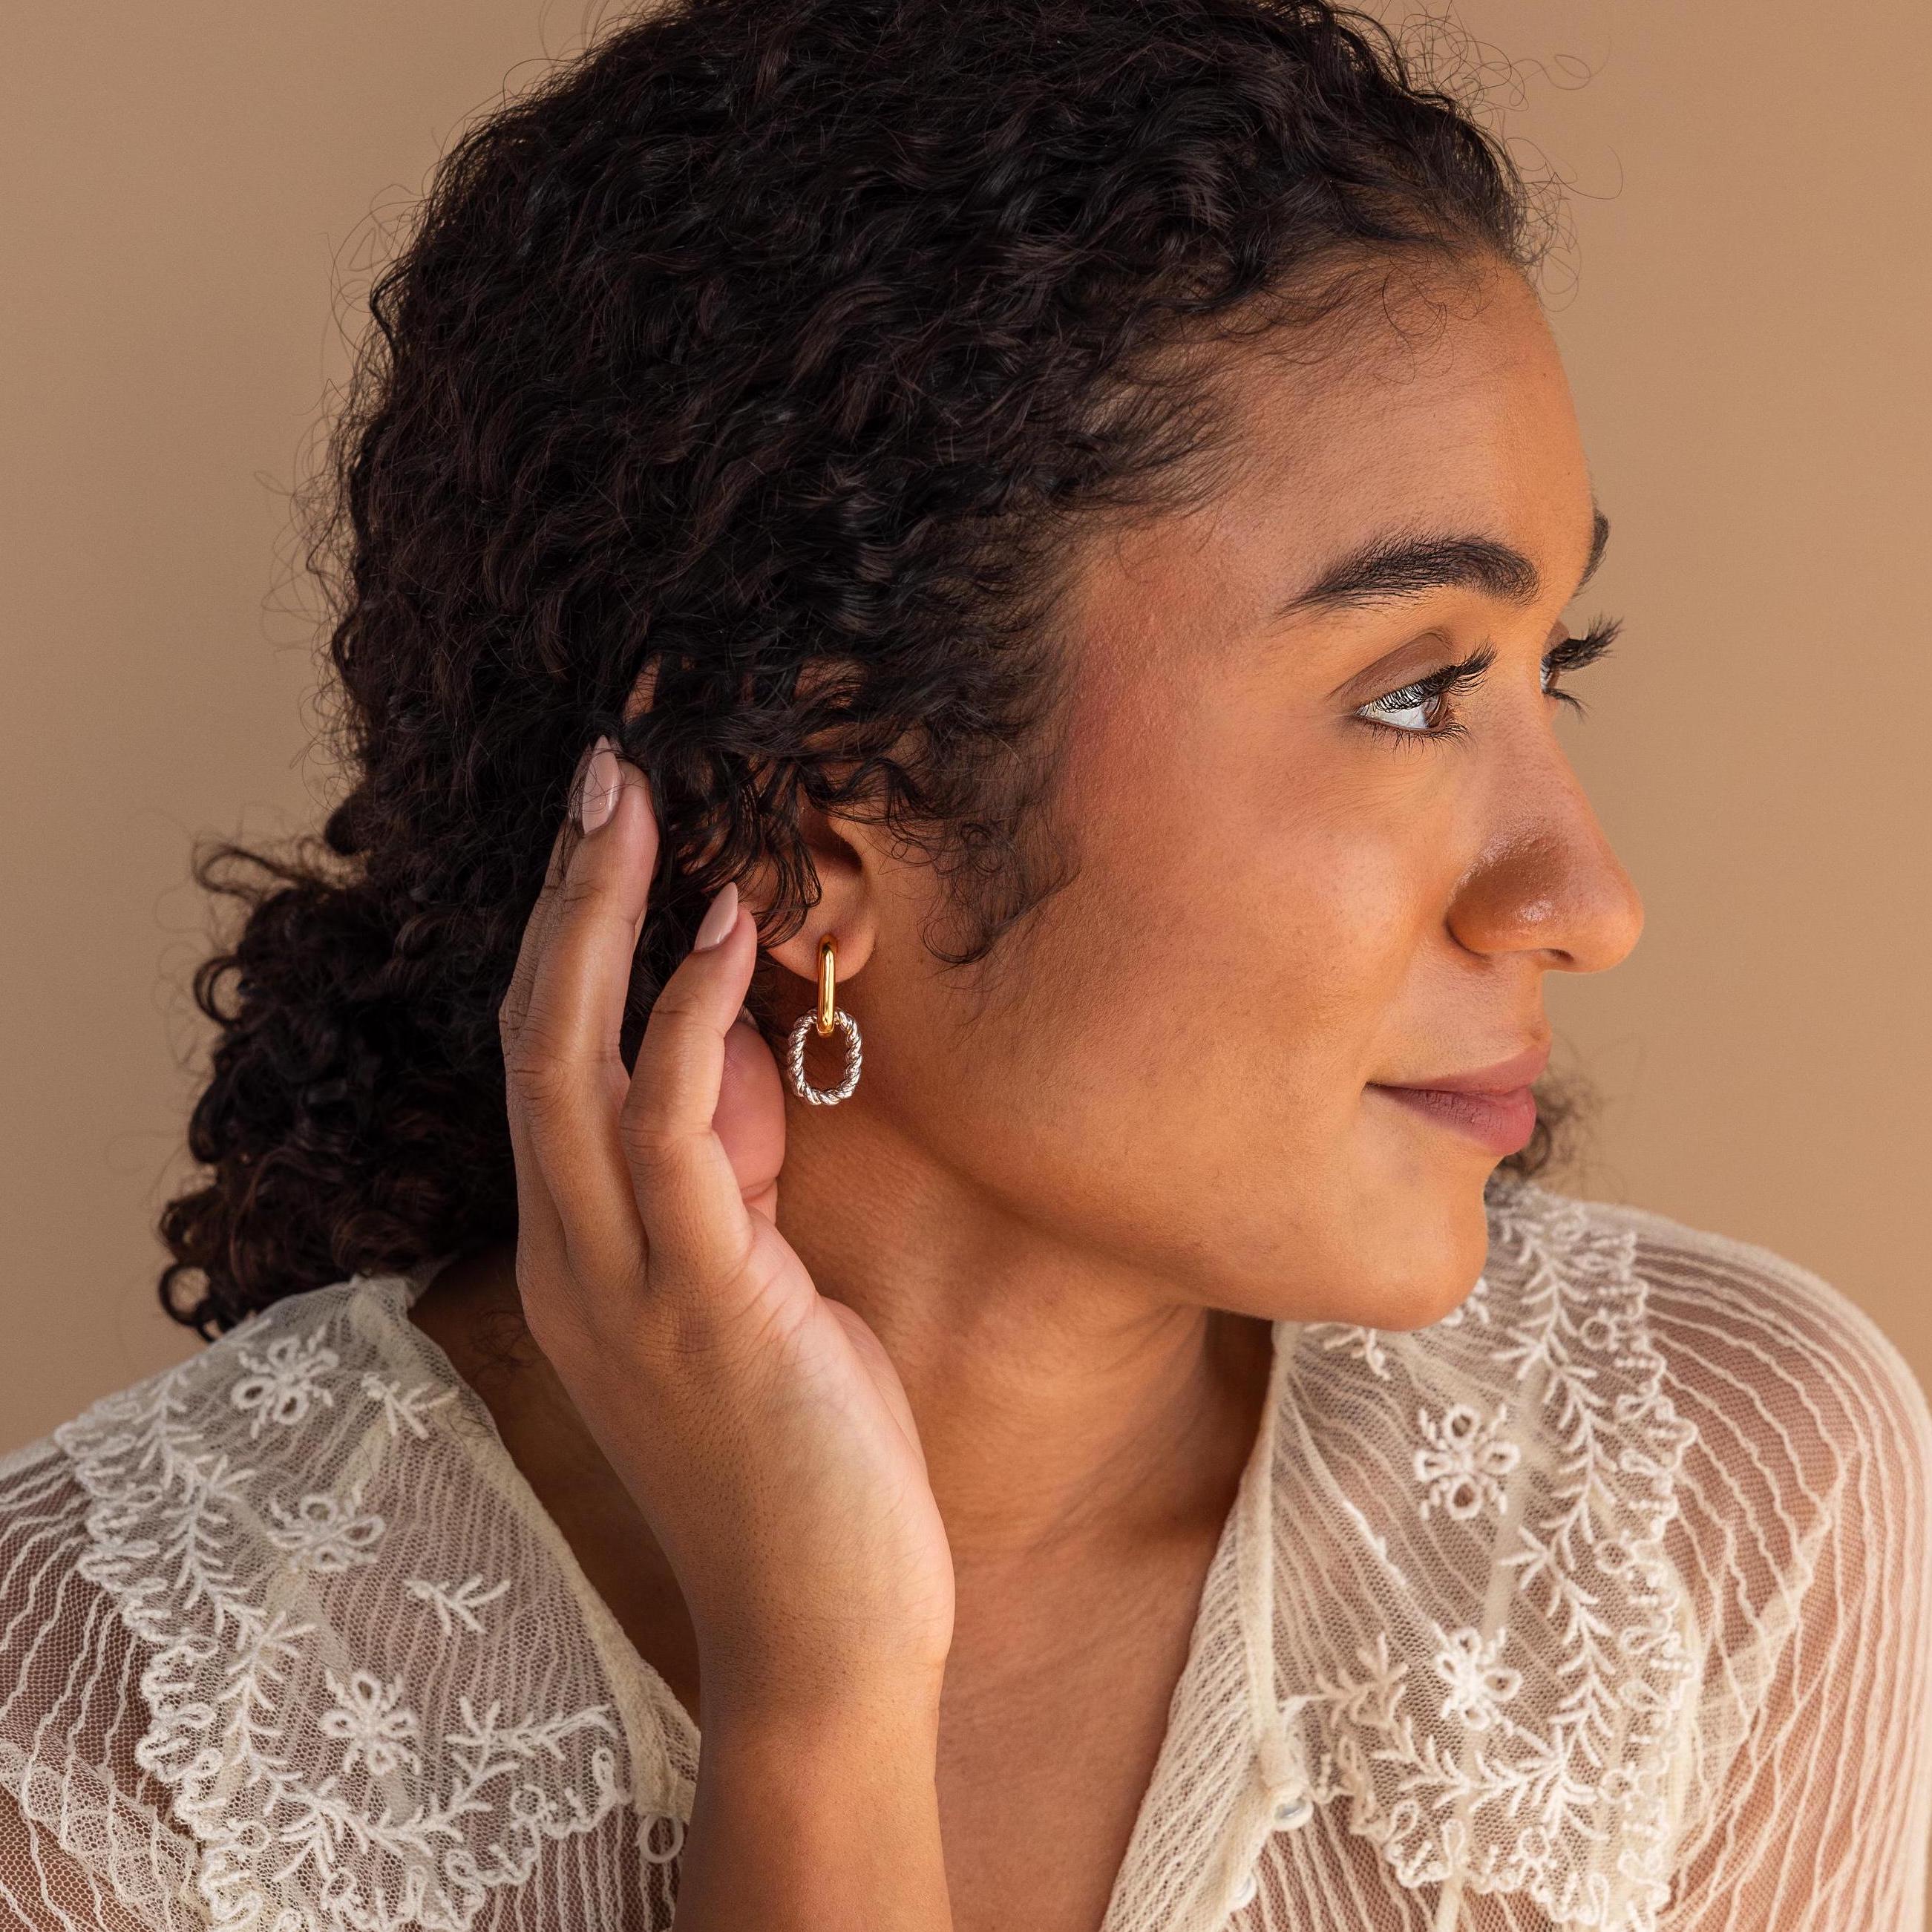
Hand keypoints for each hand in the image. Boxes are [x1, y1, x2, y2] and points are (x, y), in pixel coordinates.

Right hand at [497, 738, 954, 1723]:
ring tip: (644, 801)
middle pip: (531, 1035)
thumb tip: (740, 1067)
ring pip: (569, 1061)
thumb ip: (731, 1188)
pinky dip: (685, 1016)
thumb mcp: (761, 1298)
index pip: (548, 1064)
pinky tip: (726, 926)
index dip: (572, 939)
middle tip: (607, 769)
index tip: (615, 834)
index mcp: (582, 1254)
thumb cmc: (809, 1463)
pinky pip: (669, 1129)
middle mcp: (575, 1256)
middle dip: (568, 895)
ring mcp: (622, 1282)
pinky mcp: (701, 1301)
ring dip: (605, 919)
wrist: (827, 1632)